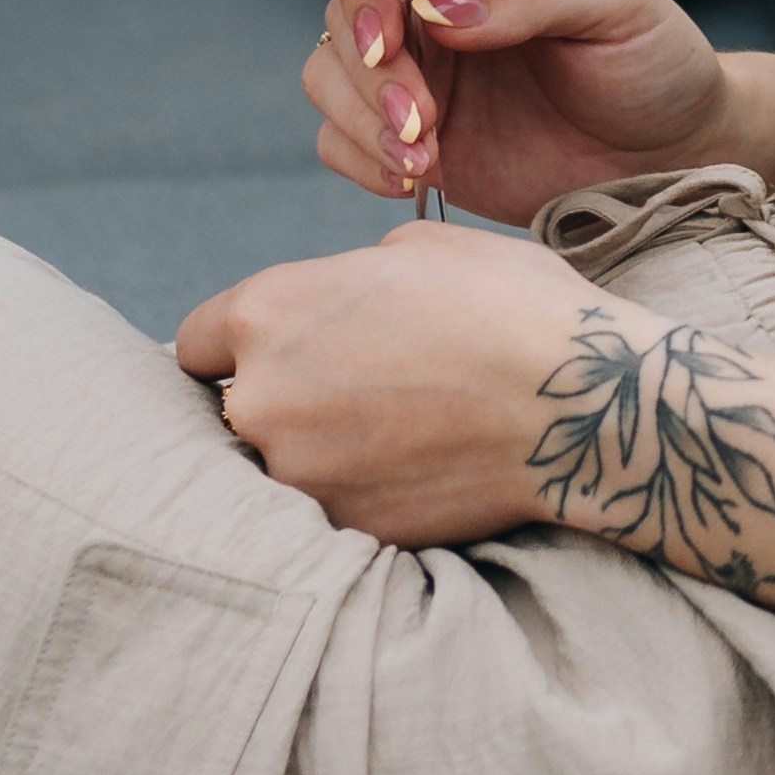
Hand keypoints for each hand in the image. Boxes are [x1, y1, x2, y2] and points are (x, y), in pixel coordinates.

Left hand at [175, 217, 585, 542]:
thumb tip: (344, 299)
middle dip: (282, 402)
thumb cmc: (508, 304)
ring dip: (320, 453)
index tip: (277, 354)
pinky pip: (330, 508)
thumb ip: (349, 275)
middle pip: (235, 411)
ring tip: (396, 434)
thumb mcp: (420, 246)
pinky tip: (418, 468)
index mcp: (269, 311)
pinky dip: (361, 492)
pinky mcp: (344, 528)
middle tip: (353, 394)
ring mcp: (299, 474)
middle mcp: (262, 398)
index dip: (235, 346)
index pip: (196, 343)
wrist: (577, 401)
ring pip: (283, 465)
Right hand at [304, 0, 740, 226]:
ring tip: (423, 156)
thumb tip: (442, 10)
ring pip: (330, 76)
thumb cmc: (653, 57)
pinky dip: (360, 159)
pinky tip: (414, 175)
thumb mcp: (615, 2)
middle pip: (345, 13)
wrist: (672, 152)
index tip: (389, 39)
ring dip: (359, 119)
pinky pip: (342, 140)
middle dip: (367, 73)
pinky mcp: (414, 137)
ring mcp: (420, 71)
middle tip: (420, 117)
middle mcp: (435, 2)